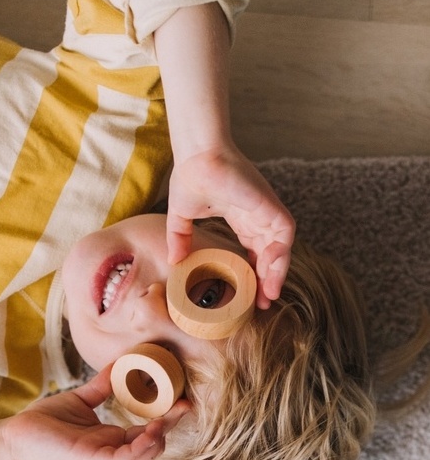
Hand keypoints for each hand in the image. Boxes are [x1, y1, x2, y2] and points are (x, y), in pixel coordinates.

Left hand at [0, 367, 189, 459]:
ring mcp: (99, 456)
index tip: (181, 400)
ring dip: (156, 443)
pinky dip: (138, 449)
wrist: (15, 433)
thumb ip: (102, 386)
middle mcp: (108, 449)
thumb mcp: (80, 400)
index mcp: (109, 438)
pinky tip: (148, 433)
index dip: (166, 420)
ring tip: (163, 423)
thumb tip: (119, 364)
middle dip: (169, 429)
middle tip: (182, 407)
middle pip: (150, 448)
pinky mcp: (88, 457)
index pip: (146, 434)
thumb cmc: (43, 421)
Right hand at [166, 145, 295, 307]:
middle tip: (262, 302)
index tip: (249, 294)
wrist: (197, 157)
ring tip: (268, 294)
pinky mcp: (269, 205)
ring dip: (277, 271)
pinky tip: (270, 271)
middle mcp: (256, 215)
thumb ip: (179, 238)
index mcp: (241, 217)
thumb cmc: (189, 177)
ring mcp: (265, 210)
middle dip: (269, 279)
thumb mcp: (181, 216)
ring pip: (281, 247)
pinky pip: (285, 232)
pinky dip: (281, 253)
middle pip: (270, 253)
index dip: (254, 273)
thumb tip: (173, 262)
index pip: (255, 250)